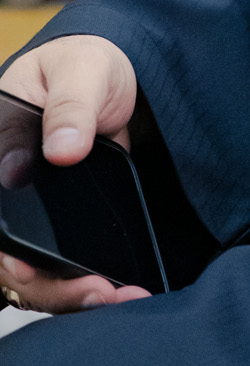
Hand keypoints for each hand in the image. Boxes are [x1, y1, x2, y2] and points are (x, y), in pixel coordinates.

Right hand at [0, 35, 148, 312]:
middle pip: (8, 260)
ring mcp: (33, 218)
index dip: (2, 252)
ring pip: (35, 275)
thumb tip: (64, 148)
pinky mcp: (64, 229)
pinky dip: (87, 287)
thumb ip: (71, 104)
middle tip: (98, 293)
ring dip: (70, 296)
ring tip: (118, 300)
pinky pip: (65, 269)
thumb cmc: (85, 65)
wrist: (116, 75)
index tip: (28, 270)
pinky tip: (121, 294)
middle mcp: (5, 198)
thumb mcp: (81, 70)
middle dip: (48, 286)